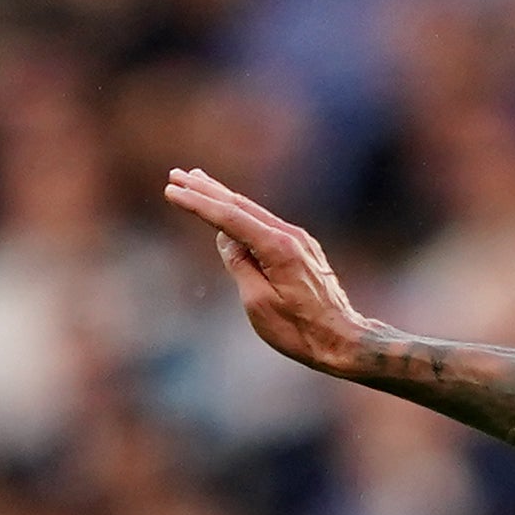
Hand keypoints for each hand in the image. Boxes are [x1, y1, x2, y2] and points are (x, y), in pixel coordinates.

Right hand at [163, 167, 380, 377]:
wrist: (343, 340)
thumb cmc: (299, 330)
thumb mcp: (259, 303)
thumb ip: (239, 265)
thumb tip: (225, 237)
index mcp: (277, 248)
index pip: (229, 218)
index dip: (198, 203)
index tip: (171, 191)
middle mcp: (290, 236)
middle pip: (241, 206)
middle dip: (206, 189)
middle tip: (177, 174)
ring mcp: (299, 241)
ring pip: (253, 212)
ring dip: (223, 196)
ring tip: (198, 181)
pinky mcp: (302, 250)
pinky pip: (265, 224)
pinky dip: (243, 213)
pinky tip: (231, 210)